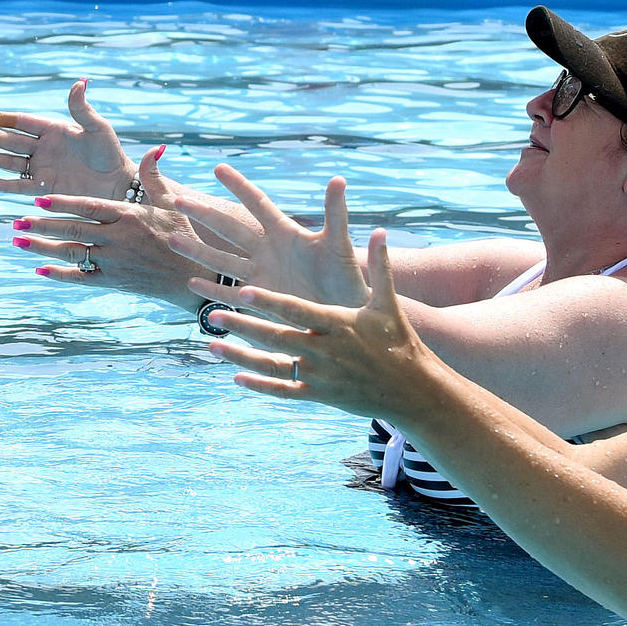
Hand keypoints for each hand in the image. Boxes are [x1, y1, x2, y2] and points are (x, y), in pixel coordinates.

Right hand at [0, 78, 136, 198]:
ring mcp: (41, 168)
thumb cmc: (111, 154)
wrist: (117, 185)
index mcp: (54, 130)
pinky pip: (18, 185)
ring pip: (9, 162)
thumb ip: (82, 109)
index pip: (26, 122)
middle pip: (11, 141)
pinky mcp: (43, 188)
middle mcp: (43, 148)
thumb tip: (79, 82)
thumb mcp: (98, 128)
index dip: (9, 120)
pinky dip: (1, 184)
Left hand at [13, 148, 218, 302]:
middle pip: (73, 229)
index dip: (61, 203)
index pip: (88, 207)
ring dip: (42, 247)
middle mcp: (117, 239)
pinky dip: (59, 275)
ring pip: (72, 253)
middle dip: (43, 225)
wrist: (189, 276)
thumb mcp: (169, 203)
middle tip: (16, 219)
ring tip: (18, 240)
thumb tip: (154, 148)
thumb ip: (153, 176)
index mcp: (128, 216)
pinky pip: (81, 278)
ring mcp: (113, 263)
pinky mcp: (112, 282)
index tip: (38, 199)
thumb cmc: (180, 234)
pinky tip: (38, 269)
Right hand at [177, 163, 369, 309]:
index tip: (218, 167)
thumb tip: (339, 178)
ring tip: (173, 240)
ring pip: (222, 260)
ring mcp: (261, 276)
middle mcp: (268, 251)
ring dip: (198, 250)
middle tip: (178, 201)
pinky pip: (230, 293)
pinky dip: (212, 289)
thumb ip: (335, 213)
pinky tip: (191, 282)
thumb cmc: (347, 276)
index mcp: (286, 233)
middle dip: (205, 215)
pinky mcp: (260, 300)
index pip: (258, 203)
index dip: (239, 186)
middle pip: (230, 229)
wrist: (346, 311)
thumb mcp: (339, 244)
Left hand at [199, 229, 434, 415]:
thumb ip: (381, 266)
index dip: (270, 302)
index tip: (244, 291)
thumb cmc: (400, 341)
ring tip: (212, 347)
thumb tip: (381, 230)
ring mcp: (321, 376)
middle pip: (277, 338)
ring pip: (274, 366)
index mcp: (339, 325)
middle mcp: (326, 351)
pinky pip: (285, 391)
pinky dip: (260, 386)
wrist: (414, 390)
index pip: (297, 311)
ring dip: (241, 357)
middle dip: (244, 326)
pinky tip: (237, 379)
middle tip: (213, 315)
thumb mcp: (388, 303)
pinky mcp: (321, 396)